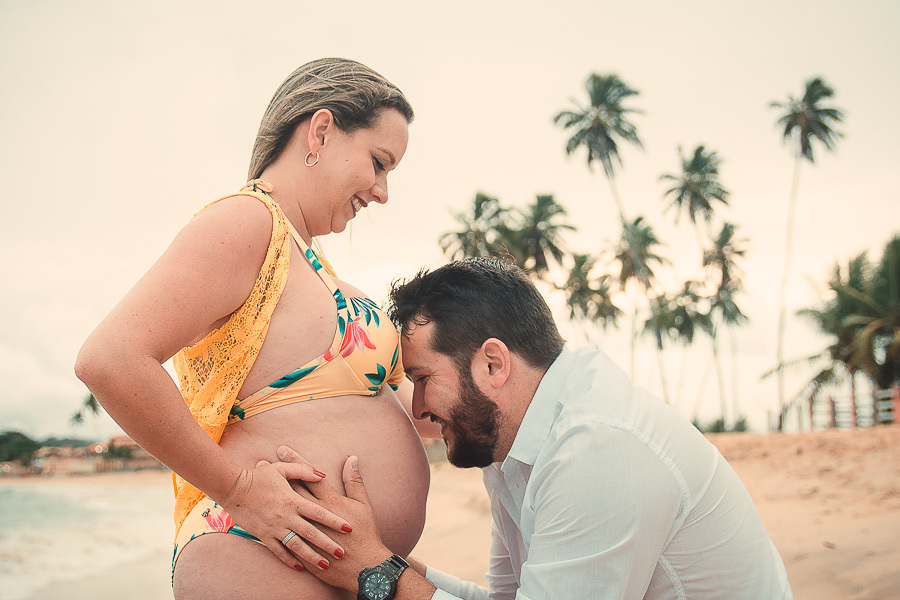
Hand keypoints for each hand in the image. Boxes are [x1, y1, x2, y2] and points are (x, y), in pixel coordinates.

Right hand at [217, 455, 352, 571]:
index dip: (334, 521)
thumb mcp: (282, 469)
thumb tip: (323, 474)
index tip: (348, 528)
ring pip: (296, 546)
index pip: (318, 512)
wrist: (233, 488)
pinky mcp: (264, 536)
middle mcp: (285, 516)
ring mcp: (274, 528)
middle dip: (327, 544)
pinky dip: (289, 560)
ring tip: (325, 564)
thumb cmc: (259, 476)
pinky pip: (278, 551)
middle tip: (342, 553)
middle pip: (311, 533)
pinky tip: (300, 567)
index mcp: (292, 500)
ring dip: (311, 556)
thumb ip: (304, 471)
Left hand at [273, 447, 392, 591]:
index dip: (297, 462)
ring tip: (258, 485)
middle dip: (278, 475)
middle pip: (293, 490)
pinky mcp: (303, 547)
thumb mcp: (363, 504)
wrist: (363, 567)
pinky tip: (259, 518)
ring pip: (284, 510)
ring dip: (270, 497)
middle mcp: (314, 515)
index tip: (283, 449)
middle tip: (264, 462)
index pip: (310, 476)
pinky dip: (271, 523)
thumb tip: (353, 458)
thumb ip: (354, 480)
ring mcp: (307, 532)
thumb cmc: (365, 534)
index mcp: (330, 502)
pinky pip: (283, 536)